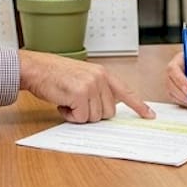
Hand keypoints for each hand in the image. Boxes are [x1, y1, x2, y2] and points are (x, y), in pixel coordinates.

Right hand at [19, 50, 154, 122]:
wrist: (36, 68)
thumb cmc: (55, 74)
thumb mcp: (83, 76)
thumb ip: (98, 89)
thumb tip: (108, 109)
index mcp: (103, 73)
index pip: (126, 91)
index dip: (139, 105)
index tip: (149, 115)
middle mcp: (100, 78)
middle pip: (108, 112)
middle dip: (92, 113)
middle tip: (77, 103)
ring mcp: (91, 86)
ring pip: (95, 117)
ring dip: (79, 115)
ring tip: (68, 101)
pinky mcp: (79, 94)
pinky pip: (80, 118)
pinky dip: (70, 116)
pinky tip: (62, 104)